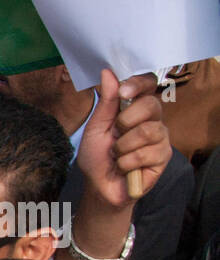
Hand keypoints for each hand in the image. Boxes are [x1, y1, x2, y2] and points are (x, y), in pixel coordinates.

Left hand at [76, 69, 171, 209]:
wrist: (99, 187)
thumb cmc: (97, 157)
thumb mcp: (95, 128)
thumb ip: (106, 102)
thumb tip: (108, 73)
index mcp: (135, 108)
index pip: (148, 84)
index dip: (138, 84)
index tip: (124, 92)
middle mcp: (152, 119)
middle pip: (150, 105)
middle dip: (125, 122)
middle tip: (115, 136)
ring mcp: (160, 137)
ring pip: (147, 131)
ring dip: (123, 147)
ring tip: (117, 156)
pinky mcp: (163, 156)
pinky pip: (147, 153)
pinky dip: (127, 162)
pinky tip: (125, 168)